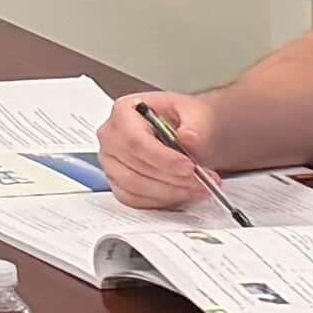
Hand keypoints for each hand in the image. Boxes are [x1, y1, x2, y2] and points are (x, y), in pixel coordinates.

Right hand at [99, 95, 220, 205]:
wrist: (186, 132)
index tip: (189, 166)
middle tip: (201, 179)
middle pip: (135, 166)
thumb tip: (188, 137)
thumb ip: (196, 124)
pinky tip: (182, 193)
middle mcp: (112, 137)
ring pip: (135, 186)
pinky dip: (161, 201)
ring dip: (170, 191)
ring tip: (196, 187)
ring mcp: (111, 162)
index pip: (135, 140)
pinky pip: (135, 200)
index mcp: (124, 111)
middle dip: (172, 177)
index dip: (163, 158)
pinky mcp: (118, 183)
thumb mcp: (197, 113)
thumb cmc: (184, 119)